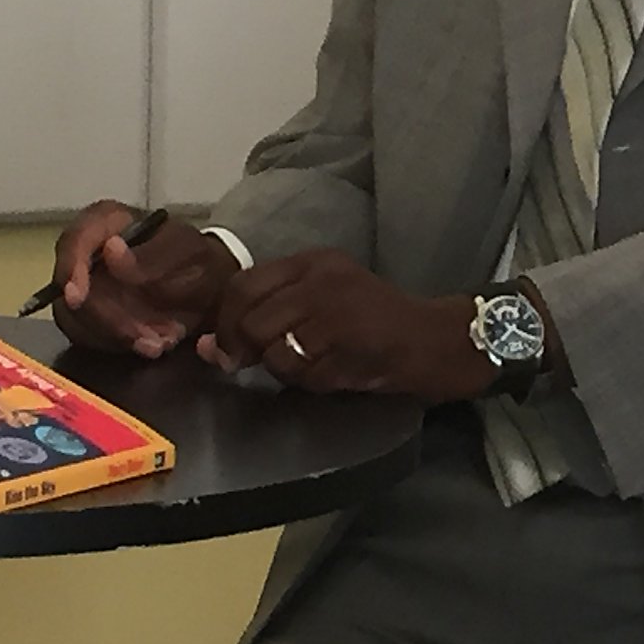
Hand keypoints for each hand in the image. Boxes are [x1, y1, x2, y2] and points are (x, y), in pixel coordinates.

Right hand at [50, 200, 237, 357]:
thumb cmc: (192, 257)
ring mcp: (84, 287)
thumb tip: (110, 250)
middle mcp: (86, 254)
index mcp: (105, 222)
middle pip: (69, 288)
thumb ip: (150, 253)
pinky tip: (153, 344)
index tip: (76, 297)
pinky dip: (120, 346)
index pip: (73, 240)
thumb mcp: (183, 250)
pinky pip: (90, 337)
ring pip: (77, 319)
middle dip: (106, 318)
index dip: (70, 268)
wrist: (206, 288)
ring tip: (160, 342)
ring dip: (118, 336)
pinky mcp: (89, 317)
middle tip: (146, 335)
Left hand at [197, 248, 494, 401]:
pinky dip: (313, 382)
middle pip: (250, 316)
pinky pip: (303, 372)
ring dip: (285, 370)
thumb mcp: (323, 303)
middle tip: (258, 365)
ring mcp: (333, 306)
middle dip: (246, 349)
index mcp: (311, 262)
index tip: (225, 347)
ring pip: (273, 348)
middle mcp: (318, 277)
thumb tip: (209, 348)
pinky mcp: (346, 339)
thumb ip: (269, 318)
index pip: (242, 284)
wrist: (433, 339)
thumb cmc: (376, 324)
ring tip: (314, 367)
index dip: (225, 321)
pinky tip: (337, 372)